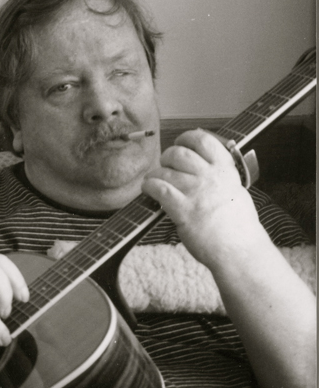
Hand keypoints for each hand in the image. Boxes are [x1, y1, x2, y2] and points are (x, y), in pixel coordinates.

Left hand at [142, 129, 266, 269]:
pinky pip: (158, 188)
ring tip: (153, 180)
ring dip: (155, 174)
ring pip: (165, 170)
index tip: (180, 143)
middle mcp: (209, 177)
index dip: (187, 138)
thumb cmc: (239, 226)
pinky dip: (149, 186)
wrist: (239, 250)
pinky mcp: (182, 209)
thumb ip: (221, 177)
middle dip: (168, 156)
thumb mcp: (237, 191)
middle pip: (179, 153)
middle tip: (166, 165)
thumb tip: (207, 167)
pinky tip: (148, 189)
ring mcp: (195, 192)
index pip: (203, 140)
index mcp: (225, 170)